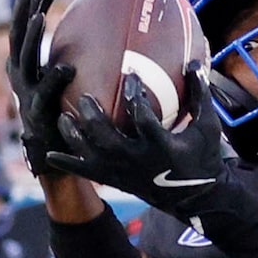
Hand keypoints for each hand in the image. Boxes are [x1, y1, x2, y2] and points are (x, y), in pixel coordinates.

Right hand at [9, 0, 78, 179]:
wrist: (53, 150)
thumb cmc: (63, 112)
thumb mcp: (66, 82)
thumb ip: (75, 58)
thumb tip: (105, 36)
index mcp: (27, 64)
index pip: (28, 27)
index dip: (34, 5)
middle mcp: (21, 73)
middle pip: (19, 34)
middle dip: (23, 9)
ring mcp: (26, 91)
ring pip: (25, 58)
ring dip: (32, 36)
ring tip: (42, 17)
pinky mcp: (38, 110)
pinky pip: (46, 91)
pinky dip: (55, 77)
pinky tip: (68, 67)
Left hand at [61, 72, 231, 213]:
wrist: (196, 197)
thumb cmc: (203, 156)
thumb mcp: (207, 127)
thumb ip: (200, 95)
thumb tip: (192, 60)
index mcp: (163, 147)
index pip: (144, 120)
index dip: (136, 97)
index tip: (131, 75)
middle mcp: (140, 162)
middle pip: (109, 140)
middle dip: (93, 119)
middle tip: (84, 98)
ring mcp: (125, 174)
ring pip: (93, 156)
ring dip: (75, 137)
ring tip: (63, 117)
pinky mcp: (117, 182)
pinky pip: (88, 173)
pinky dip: (68, 164)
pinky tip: (50, 154)